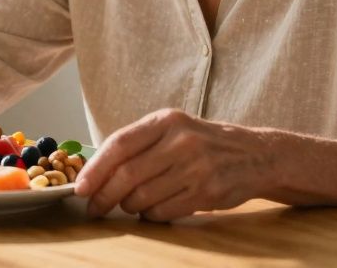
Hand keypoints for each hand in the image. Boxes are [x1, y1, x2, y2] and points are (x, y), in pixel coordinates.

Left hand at [74, 109, 270, 221]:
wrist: (255, 155)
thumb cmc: (202, 143)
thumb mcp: (173, 129)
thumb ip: (138, 145)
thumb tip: (95, 172)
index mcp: (166, 120)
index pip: (120, 144)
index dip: (96, 169)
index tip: (80, 187)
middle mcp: (181, 141)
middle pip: (128, 175)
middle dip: (104, 196)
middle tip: (94, 207)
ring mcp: (196, 168)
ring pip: (143, 197)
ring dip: (129, 206)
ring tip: (130, 204)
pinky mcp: (207, 192)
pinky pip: (163, 212)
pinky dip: (151, 215)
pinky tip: (153, 209)